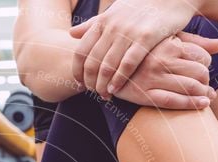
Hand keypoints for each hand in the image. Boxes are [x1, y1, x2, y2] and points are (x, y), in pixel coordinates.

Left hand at [71, 0, 199, 96]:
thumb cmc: (140, 6)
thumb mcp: (113, 12)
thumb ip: (93, 24)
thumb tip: (71, 34)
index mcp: (102, 22)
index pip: (81, 52)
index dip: (77, 71)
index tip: (79, 83)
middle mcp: (112, 27)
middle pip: (92, 62)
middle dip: (90, 82)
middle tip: (93, 93)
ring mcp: (128, 32)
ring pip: (108, 66)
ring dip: (103, 85)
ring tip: (104, 96)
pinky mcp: (146, 38)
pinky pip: (127, 64)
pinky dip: (119, 80)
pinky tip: (115, 89)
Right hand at [110, 32, 217, 109]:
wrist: (106, 66)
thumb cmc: (142, 52)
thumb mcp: (166, 40)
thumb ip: (194, 42)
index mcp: (168, 44)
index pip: (203, 56)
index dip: (207, 65)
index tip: (203, 70)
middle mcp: (161, 60)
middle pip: (201, 72)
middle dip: (206, 81)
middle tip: (204, 85)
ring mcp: (152, 78)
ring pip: (190, 87)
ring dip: (203, 94)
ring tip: (205, 96)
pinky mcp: (143, 95)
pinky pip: (173, 101)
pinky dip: (191, 104)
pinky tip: (202, 104)